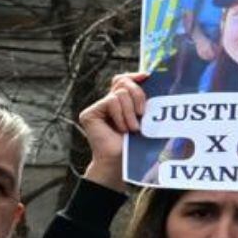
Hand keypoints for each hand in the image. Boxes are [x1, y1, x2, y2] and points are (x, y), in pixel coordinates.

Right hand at [78, 72, 145, 192]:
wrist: (120, 161)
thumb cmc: (135, 143)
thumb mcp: (143, 116)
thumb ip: (142, 98)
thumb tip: (147, 75)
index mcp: (120, 102)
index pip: (123, 79)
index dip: (134, 76)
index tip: (147, 76)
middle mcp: (106, 103)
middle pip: (122, 82)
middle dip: (138, 94)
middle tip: (143, 113)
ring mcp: (97, 108)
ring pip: (120, 93)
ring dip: (130, 112)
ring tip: (132, 128)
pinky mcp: (89, 113)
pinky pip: (111, 102)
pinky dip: (120, 115)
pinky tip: (121, 129)